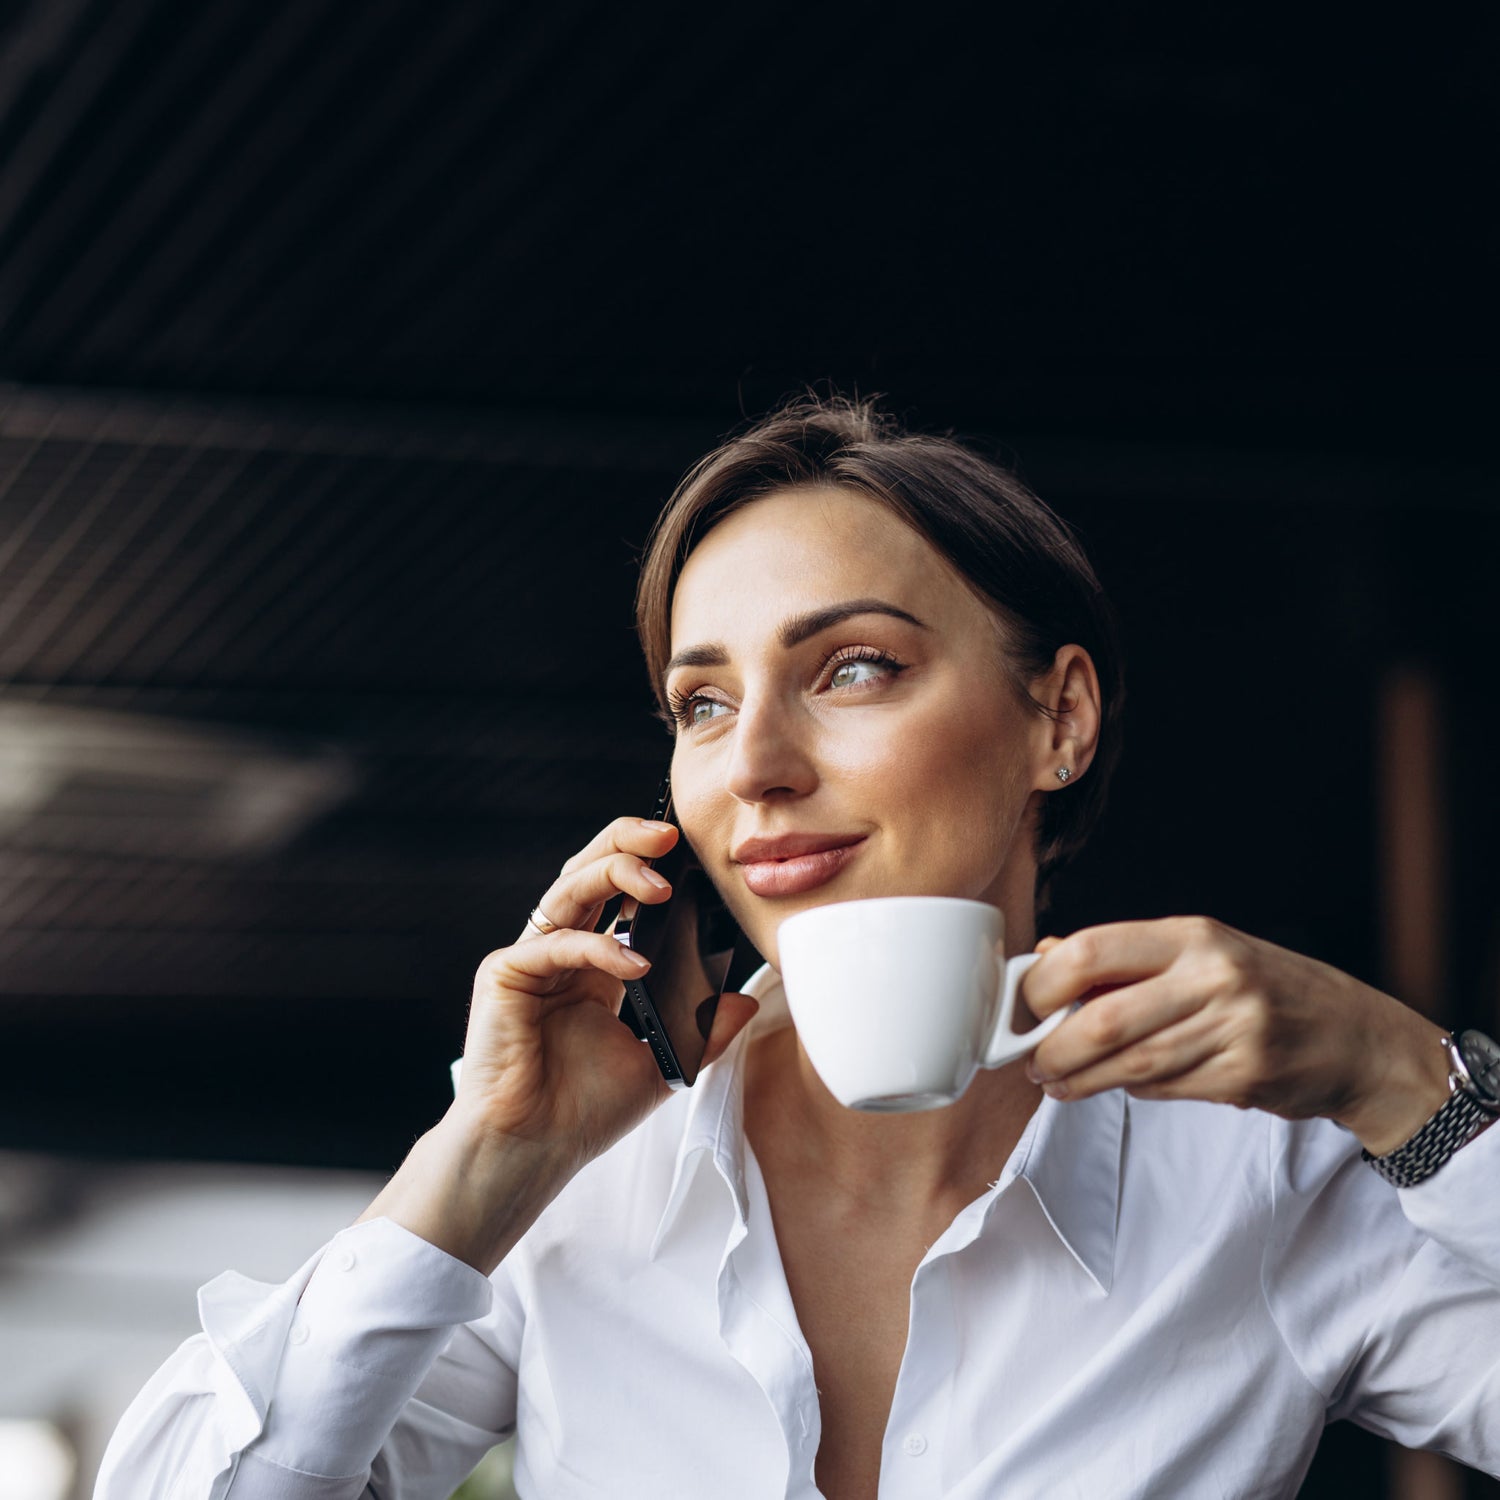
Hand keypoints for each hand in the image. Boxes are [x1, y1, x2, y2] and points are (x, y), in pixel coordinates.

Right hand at [359, 816, 756, 1272]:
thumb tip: (747, 1001)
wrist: (532, 1152)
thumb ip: (702, 1029)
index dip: (650, 865)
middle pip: (590, 869)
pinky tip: (636, 965)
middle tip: (670, 834)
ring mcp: (530, 958)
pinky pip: (557, 943)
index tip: (692, 855)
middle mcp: (560, 950)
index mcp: (593, 962)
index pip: (619, 892)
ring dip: (615, 873)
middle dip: (628, 842)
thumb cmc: (582, 1111)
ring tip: (661, 884)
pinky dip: (601, 948)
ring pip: (570, 888)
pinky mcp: (504, 974)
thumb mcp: (661, 1063)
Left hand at [1020, 916, 1449, 1155]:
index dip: (1044, 984)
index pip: (1093, 950)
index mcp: (1193, 936)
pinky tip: (1115, 1085)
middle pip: (1102, 1018)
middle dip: (1052, 1047)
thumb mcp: (1201, 952)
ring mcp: (1233, 1029)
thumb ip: (1126, 957)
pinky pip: (1164, 1088)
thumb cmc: (1266, 988)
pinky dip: (1130, 1089)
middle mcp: (1213, 977)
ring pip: (1129, 1063)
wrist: (1358, 1039)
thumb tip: (1046, 957)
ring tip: (1056, 1082)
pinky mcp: (1243, 1078)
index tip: (1025, 1006)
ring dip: (1080, 1079)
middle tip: (1031, 1060)